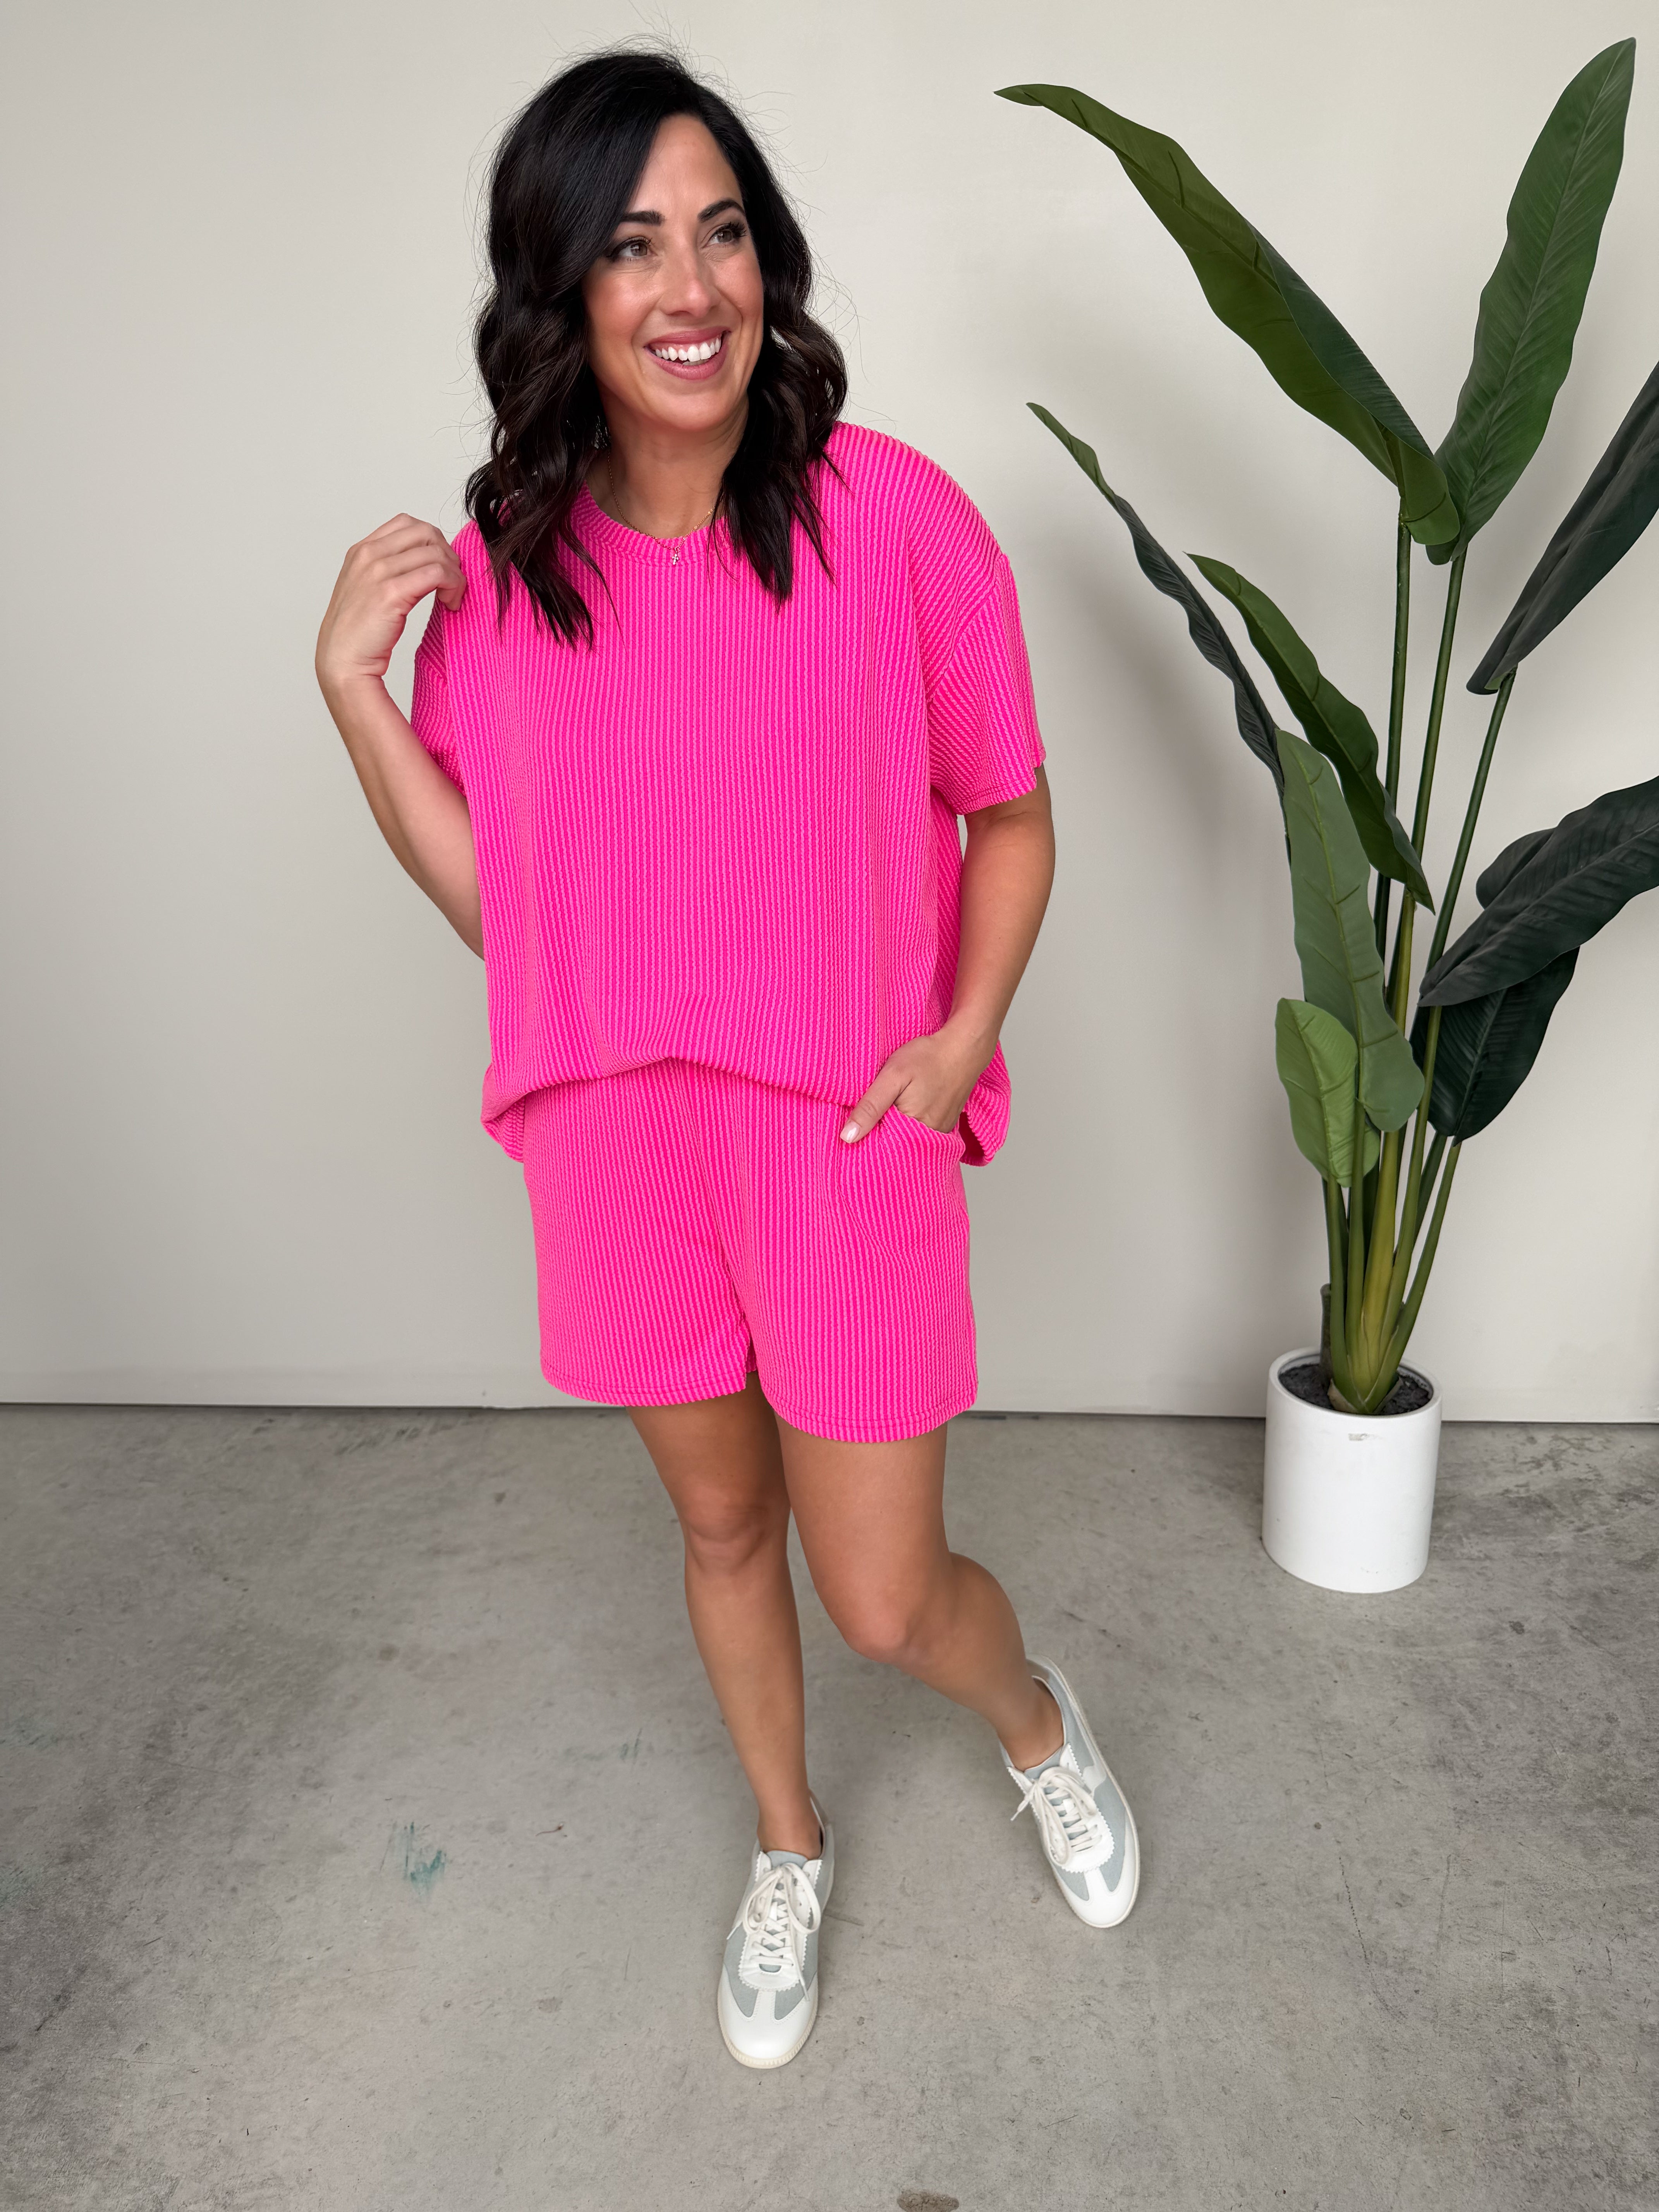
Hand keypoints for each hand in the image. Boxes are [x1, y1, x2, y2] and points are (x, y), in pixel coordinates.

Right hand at [315, 514, 465, 699]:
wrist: (342, 661)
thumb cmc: (358, 633)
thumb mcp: (369, 589)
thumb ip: (390, 569)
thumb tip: (426, 562)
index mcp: (361, 550)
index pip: (407, 524)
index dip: (432, 543)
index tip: (440, 567)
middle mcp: (368, 555)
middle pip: (425, 533)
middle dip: (447, 554)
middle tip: (452, 582)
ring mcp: (378, 571)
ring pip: (435, 552)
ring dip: (454, 573)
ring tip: (452, 596)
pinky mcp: (391, 592)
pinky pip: (436, 573)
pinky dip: (453, 585)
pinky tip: (451, 603)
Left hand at [839, 1019, 994, 1141]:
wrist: (963, 1047)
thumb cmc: (928, 1058)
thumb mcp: (892, 1076)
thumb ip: (870, 1107)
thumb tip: (847, 1137)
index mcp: (912, 1127)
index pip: (880, 1145)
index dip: (866, 1136)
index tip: (856, 1126)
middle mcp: (929, 1135)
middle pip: (896, 1144)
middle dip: (881, 1133)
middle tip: (876, 1111)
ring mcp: (941, 1130)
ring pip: (910, 1138)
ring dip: (897, 1128)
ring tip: (892, 1108)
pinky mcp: (947, 1123)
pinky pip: (924, 1132)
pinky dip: (913, 1124)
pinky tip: (908, 1108)